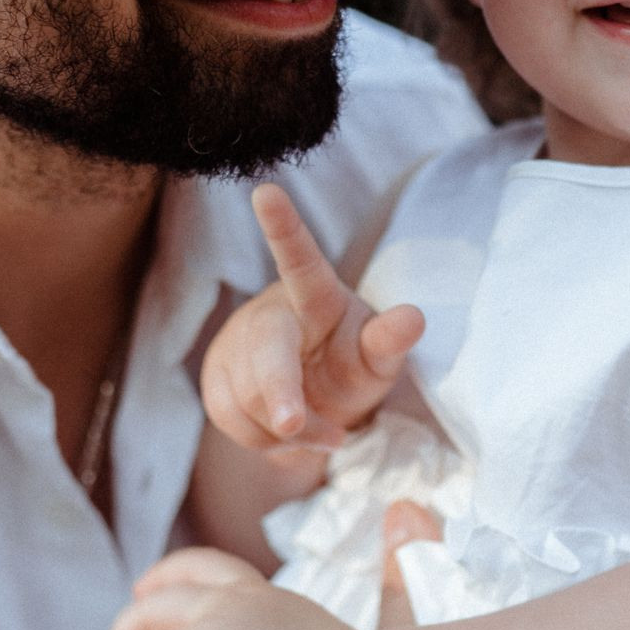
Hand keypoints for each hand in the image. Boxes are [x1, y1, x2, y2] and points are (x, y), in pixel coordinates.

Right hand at [201, 184, 424, 467]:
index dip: (284, 227)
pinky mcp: (215, 378)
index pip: (300, 259)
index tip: (267, 191)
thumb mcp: (378, 358)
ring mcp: (237, 345)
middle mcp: (270, 313)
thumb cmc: (353, 366)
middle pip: (266, 349)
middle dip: (277, 390)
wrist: (318, 406)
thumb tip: (414, 317)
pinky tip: (284, 435)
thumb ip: (389, 340)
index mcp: (317, 296)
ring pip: (247, 393)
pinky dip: (261, 438)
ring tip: (319, 430)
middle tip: (292, 424)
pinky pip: (228, 415)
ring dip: (286, 428)